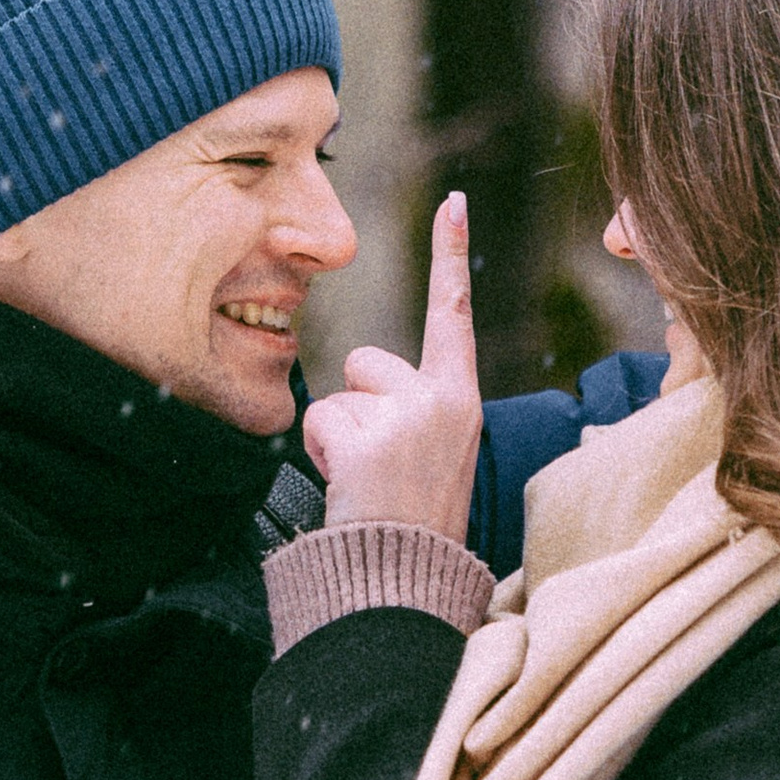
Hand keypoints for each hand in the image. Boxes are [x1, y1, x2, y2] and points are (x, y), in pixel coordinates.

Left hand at [304, 194, 482, 538]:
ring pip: (338, 395)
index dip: (451, 255)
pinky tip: (352, 487)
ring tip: (366, 480)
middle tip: (379, 466)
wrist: (405, 579)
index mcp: (461, 400)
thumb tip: (360, 386)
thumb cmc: (413, 523)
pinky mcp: (374, 435)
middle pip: (365, 361)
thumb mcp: (431, 455)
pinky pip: (319, 423)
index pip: (454, 314)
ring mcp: (410, 415)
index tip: (453, 201)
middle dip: (357, 407)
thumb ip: (409, 408)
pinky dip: (323, 456)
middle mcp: (443, 399)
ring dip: (338, 436)